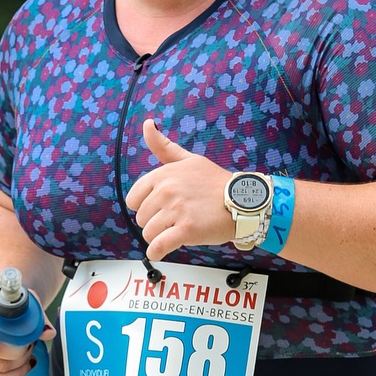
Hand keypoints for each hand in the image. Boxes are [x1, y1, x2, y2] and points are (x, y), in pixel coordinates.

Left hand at [126, 120, 233, 262]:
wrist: (242, 201)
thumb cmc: (214, 182)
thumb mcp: (189, 160)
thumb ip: (164, 147)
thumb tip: (148, 124)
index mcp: (163, 175)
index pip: (134, 199)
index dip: (146, 206)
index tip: (161, 208)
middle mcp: (166, 191)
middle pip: (141, 219)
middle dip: (155, 222)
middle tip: (176, 219)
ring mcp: (176, 211)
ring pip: (149, 234)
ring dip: (159, 237)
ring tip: (177, 231)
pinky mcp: (186, 230)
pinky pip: (159, 246)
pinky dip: (157, 252)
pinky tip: (161, 251)